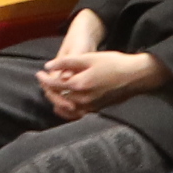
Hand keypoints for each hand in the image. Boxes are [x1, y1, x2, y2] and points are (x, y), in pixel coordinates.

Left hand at [41, 48, 163, 118]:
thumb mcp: (89, 57)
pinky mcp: (96, 110)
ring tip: (50, 91)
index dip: (45, 79)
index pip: (55, 85)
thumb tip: (48, 66)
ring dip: (55, 100)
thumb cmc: (112, 63)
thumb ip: (67, 62)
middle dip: (48, 90)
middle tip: (43, 81)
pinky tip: (62, 107)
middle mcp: (83, 99)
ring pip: (65, 108)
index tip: (39, 73)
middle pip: (58, 98)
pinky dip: (66, 111)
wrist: (133, 75)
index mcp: (80, 84)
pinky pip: (76, 115)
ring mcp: (90, 107)